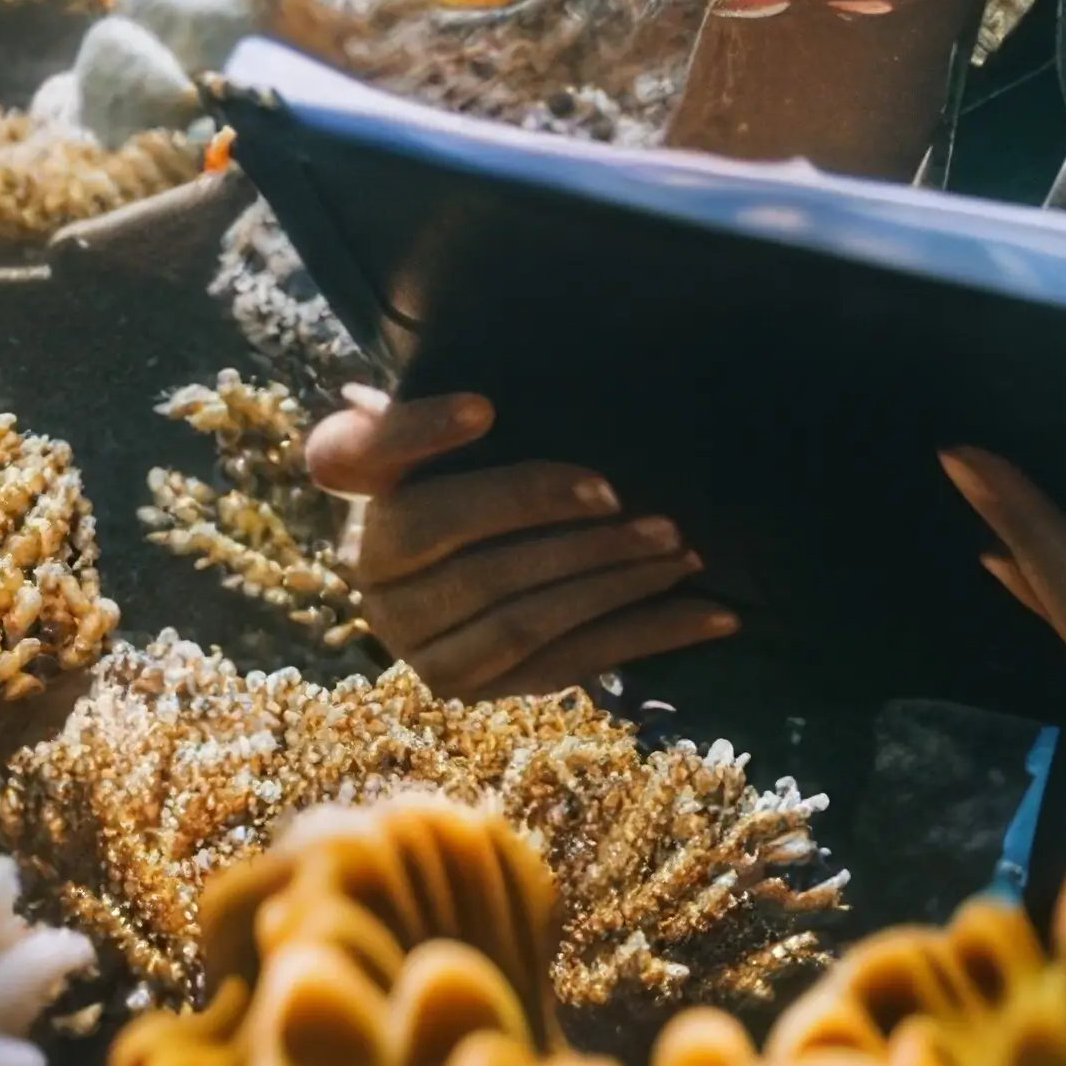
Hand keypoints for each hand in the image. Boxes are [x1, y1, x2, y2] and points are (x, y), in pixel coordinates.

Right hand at [301, 386, 733, 699]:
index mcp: (360, 493)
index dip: (419, 434)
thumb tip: (476, 378)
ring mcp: (415, 642)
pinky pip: (569, 665)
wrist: (445, 573)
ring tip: (680, 550)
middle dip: (564, 531)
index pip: (352, 459)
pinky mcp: (470, 687)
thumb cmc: (467, 471)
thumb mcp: (454, 431)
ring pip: (523, 618)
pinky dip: (648, 636)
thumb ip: (448, 406)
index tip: (486, 408)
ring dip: (614, 585)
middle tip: (642, 508)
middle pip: (469, 555)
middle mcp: (369, 573)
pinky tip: (713, 615)